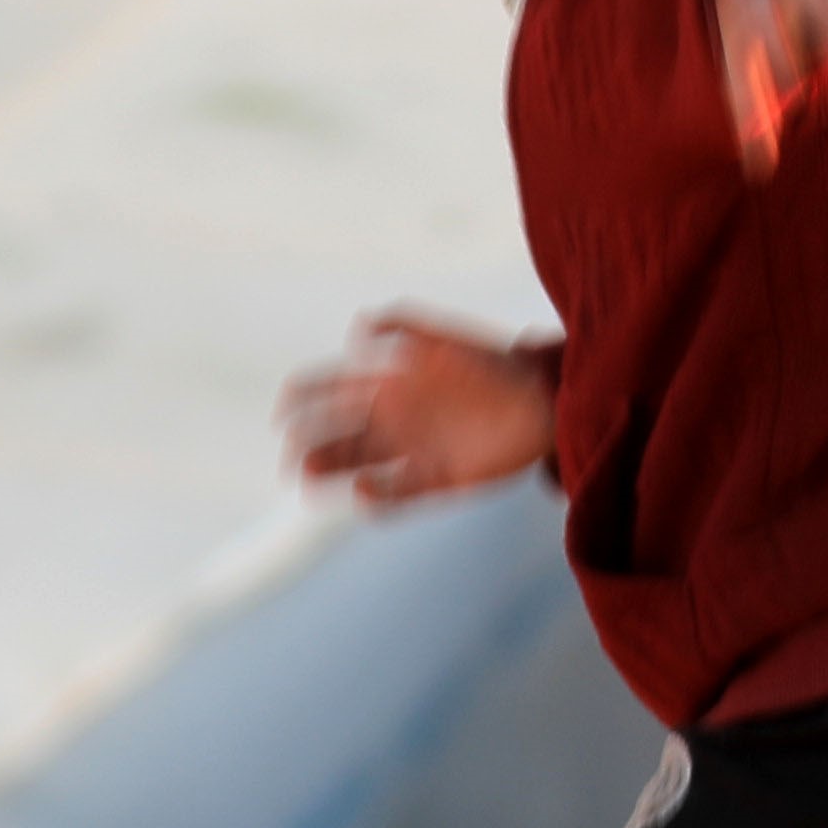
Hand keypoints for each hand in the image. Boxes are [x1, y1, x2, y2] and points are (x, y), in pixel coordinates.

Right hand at [280, 312, 553, 503]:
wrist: (546, 400)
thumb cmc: (494, 363)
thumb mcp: (446, 337)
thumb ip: (403, 327)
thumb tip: (356, 329)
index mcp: (388, 381)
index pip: (328, 390)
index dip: (299, 400)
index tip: (282, 414)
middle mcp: (394, 417)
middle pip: (335, 434)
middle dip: (308, 446)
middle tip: (296, 460)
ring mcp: (413, 450)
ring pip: (357, 466)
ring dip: (331, 473)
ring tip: (313, 480)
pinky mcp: (438, 481)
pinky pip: (397, 495)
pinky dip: (377, 499)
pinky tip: (367, 492)